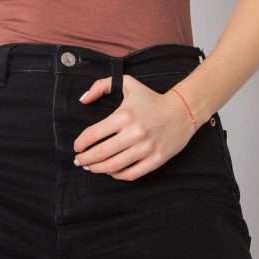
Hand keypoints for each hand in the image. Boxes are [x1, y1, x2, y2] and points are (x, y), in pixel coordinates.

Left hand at [73, 75, 195, 180]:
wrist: (183, 111)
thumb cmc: (151, 98)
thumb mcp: (127, 83)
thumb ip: (101, 86)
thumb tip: (83, 100)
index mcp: (124, 115)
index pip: (93, 134)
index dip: (80, 143)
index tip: (76, 147)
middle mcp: (134, 133)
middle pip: (101, 153)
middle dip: (85, 159)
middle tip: (78, 160)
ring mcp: (146, 148)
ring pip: (114, 166)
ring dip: (97, 169)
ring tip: (90, 167)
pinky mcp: (156, 160)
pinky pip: (131, 174)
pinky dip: (117, 175)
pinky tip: (110, 171)